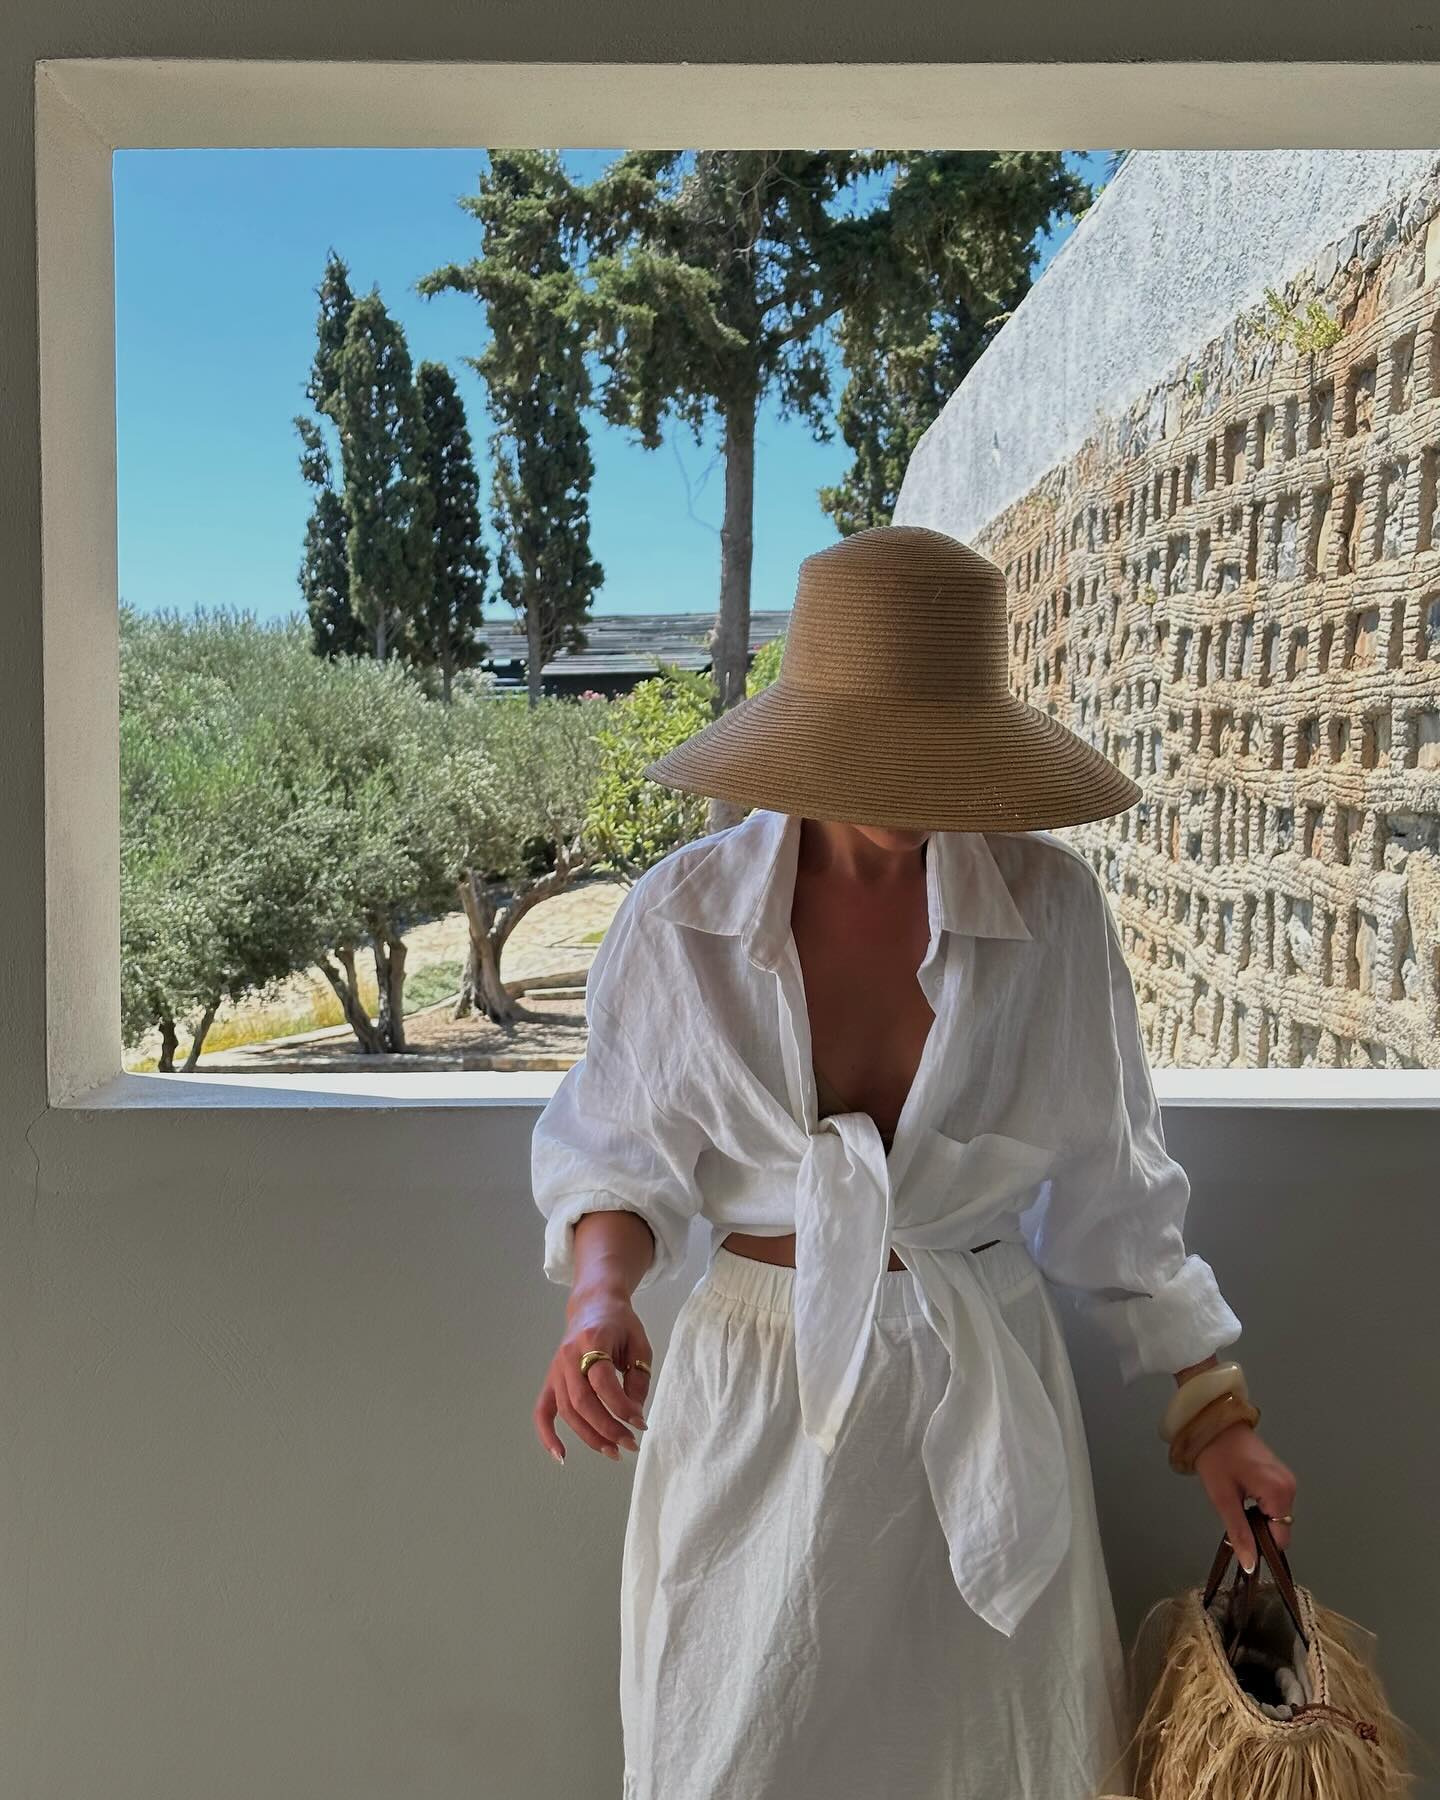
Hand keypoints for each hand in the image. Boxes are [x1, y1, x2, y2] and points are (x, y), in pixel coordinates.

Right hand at [534, 1284, 653, 1465]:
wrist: (592, 1304)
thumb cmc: (620, 1324)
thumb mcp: (639, 1344)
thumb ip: (638, 1379)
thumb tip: (633, 1416)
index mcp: (593, 1341)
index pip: (603, 1382)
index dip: (622, 1407)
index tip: (641, 1423)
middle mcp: (569, 1356)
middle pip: (582, 1401)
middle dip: (607, 1428)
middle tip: (631, 1444)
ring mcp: (556, 1369)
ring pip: (567, 1411)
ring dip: (589, 1436)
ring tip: (614, 1452)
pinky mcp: (550, 1380)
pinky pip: (542, 1411)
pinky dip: (547, 1435)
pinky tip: (561, 1456)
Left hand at [1193, 1423, 1296, 1569]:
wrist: (1212, 1422)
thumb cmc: (1215, 1457)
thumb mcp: (1223, 1498)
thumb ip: (1239, 1533)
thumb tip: (1250, 1565)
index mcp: (1280, 1492)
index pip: (1281, 1538)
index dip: (1262, 1545)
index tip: (1242, 1541)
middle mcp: (1290, 1486)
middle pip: (1280, 1526)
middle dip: (1259, 1530)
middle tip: (1234, 1517)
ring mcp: (1286, 1479)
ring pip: (1277, 1515)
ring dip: (1259, 1517)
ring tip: (1236, 1503)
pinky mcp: (1280, 1475)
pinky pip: (1275, 1501)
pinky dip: (1261, 1505)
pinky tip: (1243, 1495)